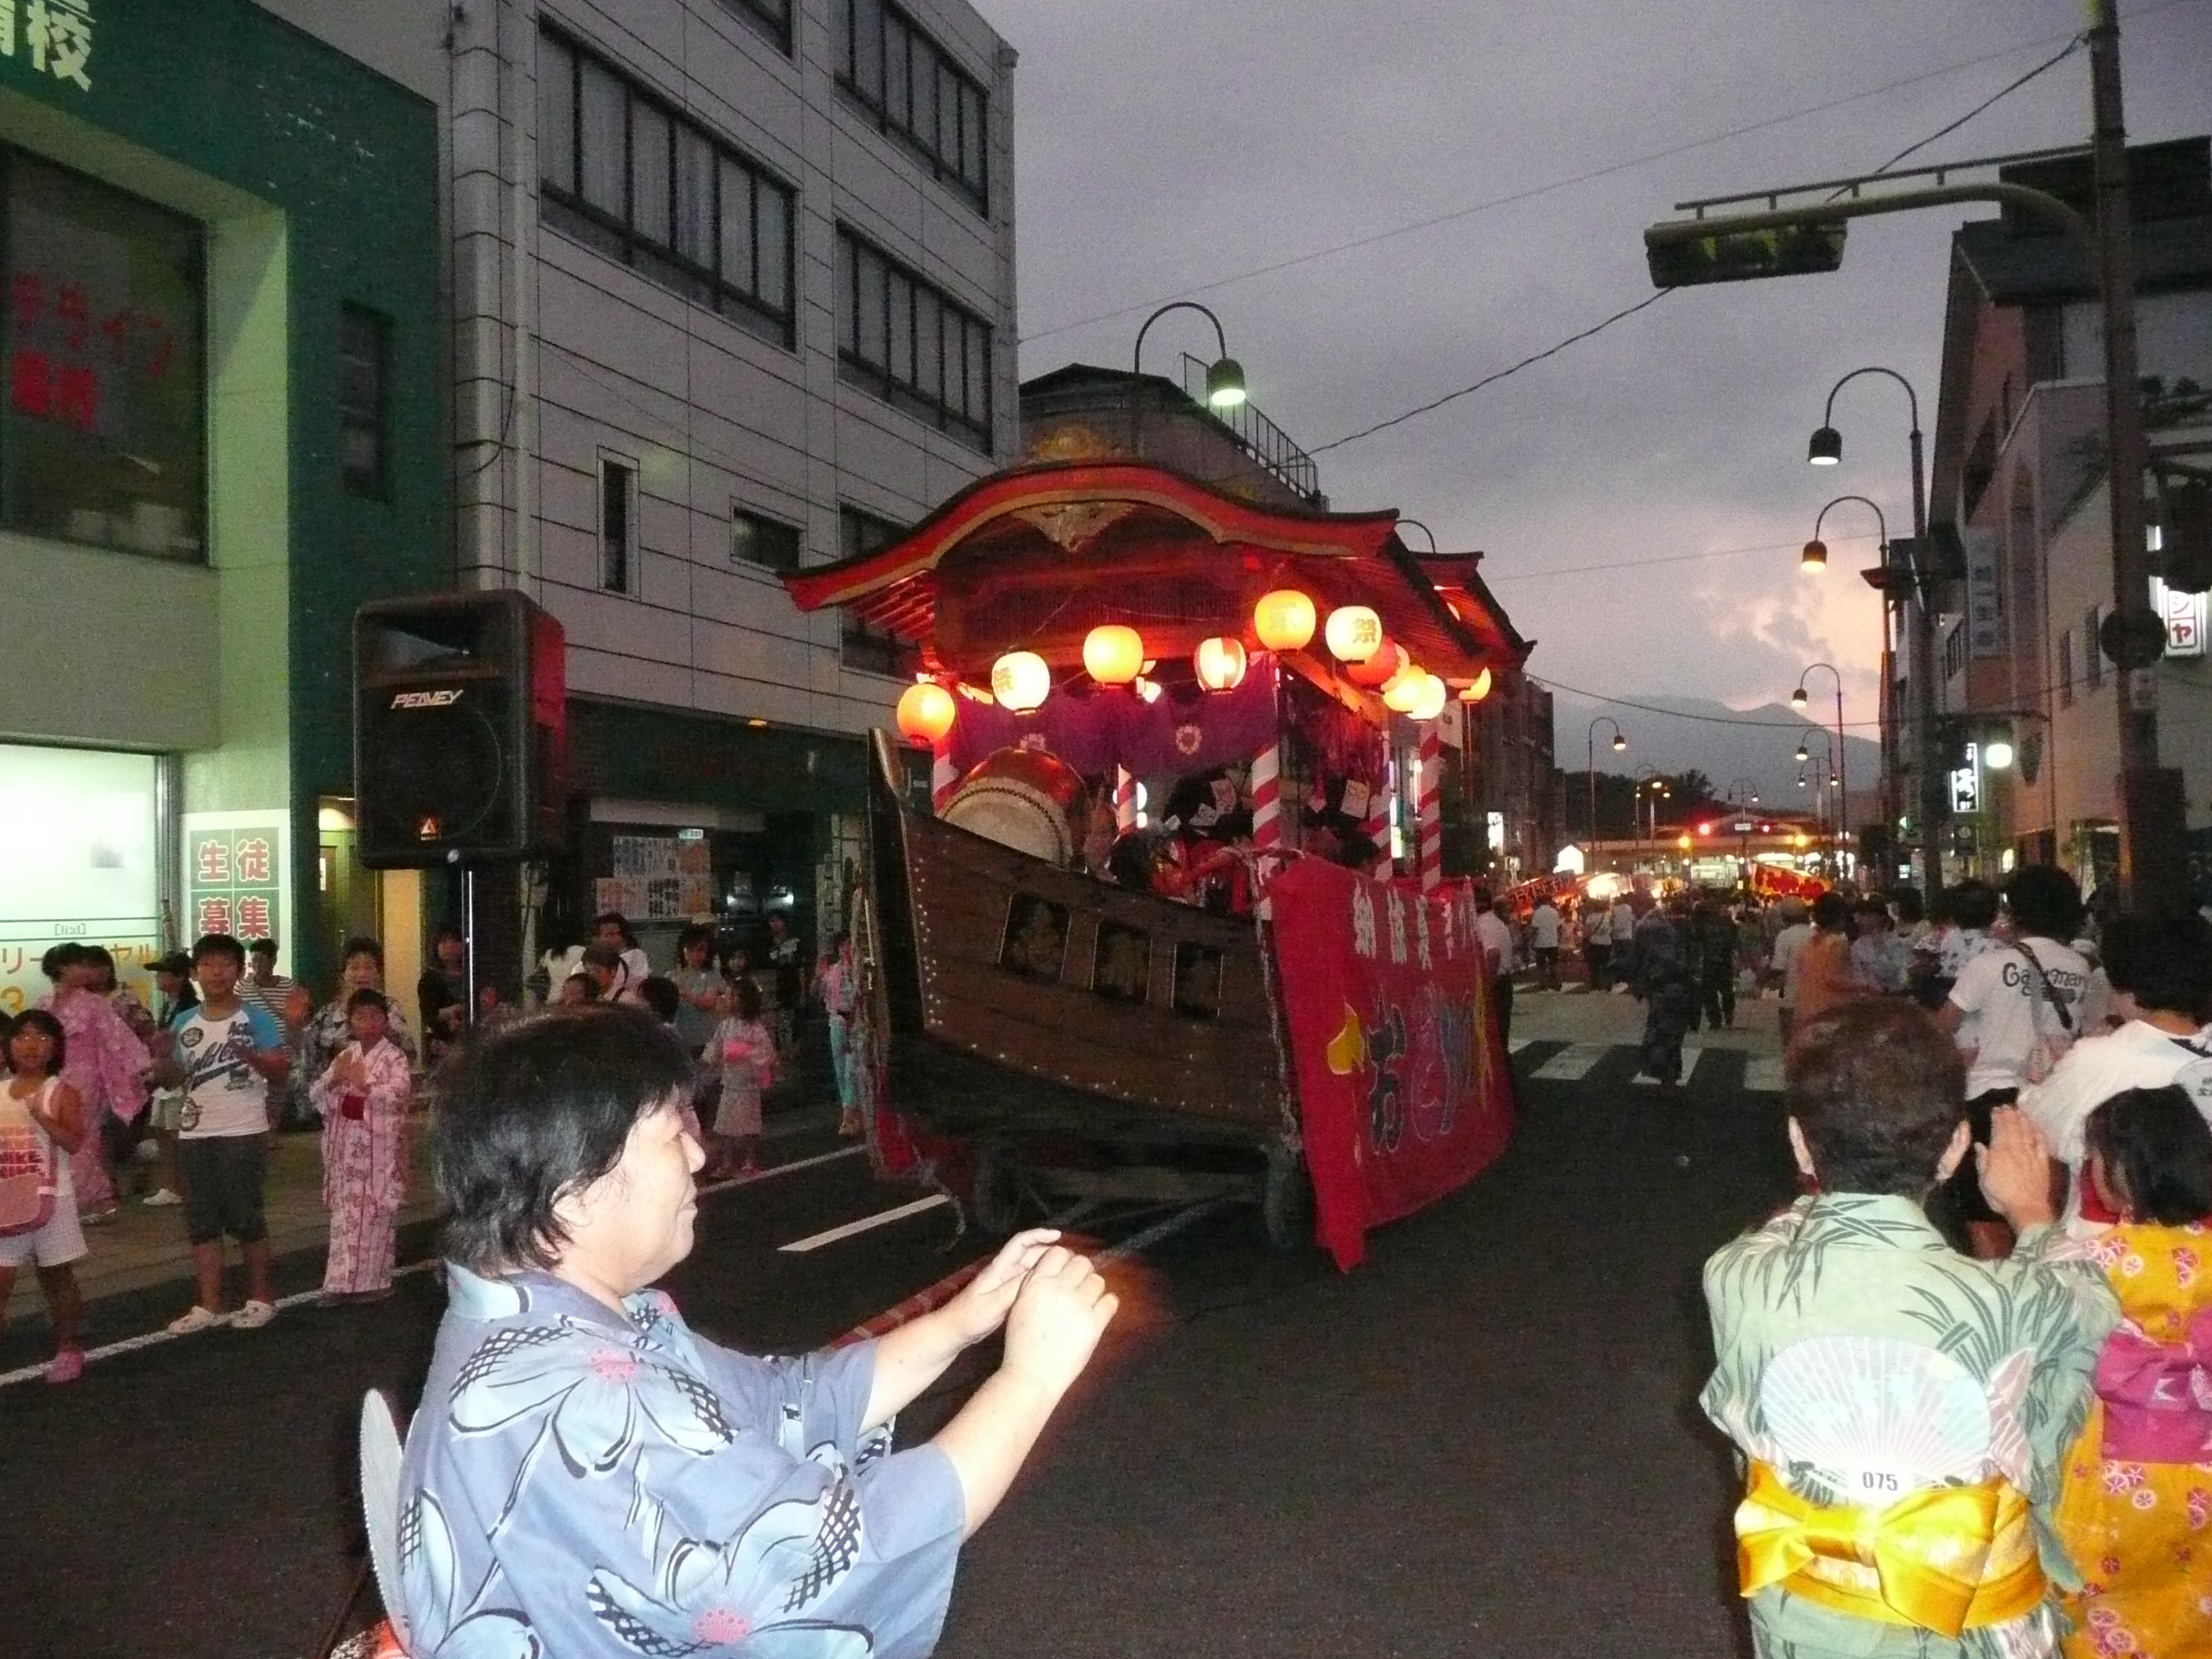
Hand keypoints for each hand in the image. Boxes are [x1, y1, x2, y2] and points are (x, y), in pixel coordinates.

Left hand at [943, 1229, 1061, 1346]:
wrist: (954, 1332)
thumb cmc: (970, 1316)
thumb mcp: (993, 1304)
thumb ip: (1014, 1289)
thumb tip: (1039, 1275)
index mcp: (999, 1268)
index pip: (1020, 1242)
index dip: (1039, 1235)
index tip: (1058, 1235)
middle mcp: (1004, 1271)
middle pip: (1030, 1254)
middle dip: (1050, 1252)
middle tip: (1071, 1259)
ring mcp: (1006, 1283)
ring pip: (1031, 1269)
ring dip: (1048, 1267)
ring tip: (1068, 1273)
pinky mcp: (1007, 1295)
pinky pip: (1028, 1283)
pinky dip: (1042, 1282)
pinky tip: (1053, 1291)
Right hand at [1001, 1245, 1116, 1396]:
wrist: (1031, 1376)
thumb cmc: (1022, 1345)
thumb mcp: (1020, 1306)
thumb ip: (1036, 1284)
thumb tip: (1057, 1269)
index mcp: (1036, 1284)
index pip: (1059, 1253)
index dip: (1066, 1261)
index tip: (1067, 1272)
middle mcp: (1057, 1289)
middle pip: (1082, 1263)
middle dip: (1083, 1274)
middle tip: (1080, 1289)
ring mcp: (1077, 1306)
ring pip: (1098, 1281)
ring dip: (1094, 1291)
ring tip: (1087, 1305)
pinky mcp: (1093, 1324)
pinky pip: (1110, 1302)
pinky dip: (1107, 1305)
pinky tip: (1099, 1314)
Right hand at [1977, 1108, 2056, 1230]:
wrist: (2028, 1210)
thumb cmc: (2001, 1197)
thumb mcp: (1984, 1181)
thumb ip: (1982, 1161)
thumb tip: (1980, 1145)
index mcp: (2000, 1153)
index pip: (1999, 1131)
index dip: (1998, 1118)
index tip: (1996, 1109)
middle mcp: (2016, 1150)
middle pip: (2013, 1128)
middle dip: (2010, 1115)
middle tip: (2007, 1105)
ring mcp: (2031, 1155)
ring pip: (2027, 1132)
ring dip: (2023, 1120)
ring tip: (2020, 1110)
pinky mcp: (2043, 1162)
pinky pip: (2041, 1144)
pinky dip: (2038, 1134)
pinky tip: (2036, 1127)